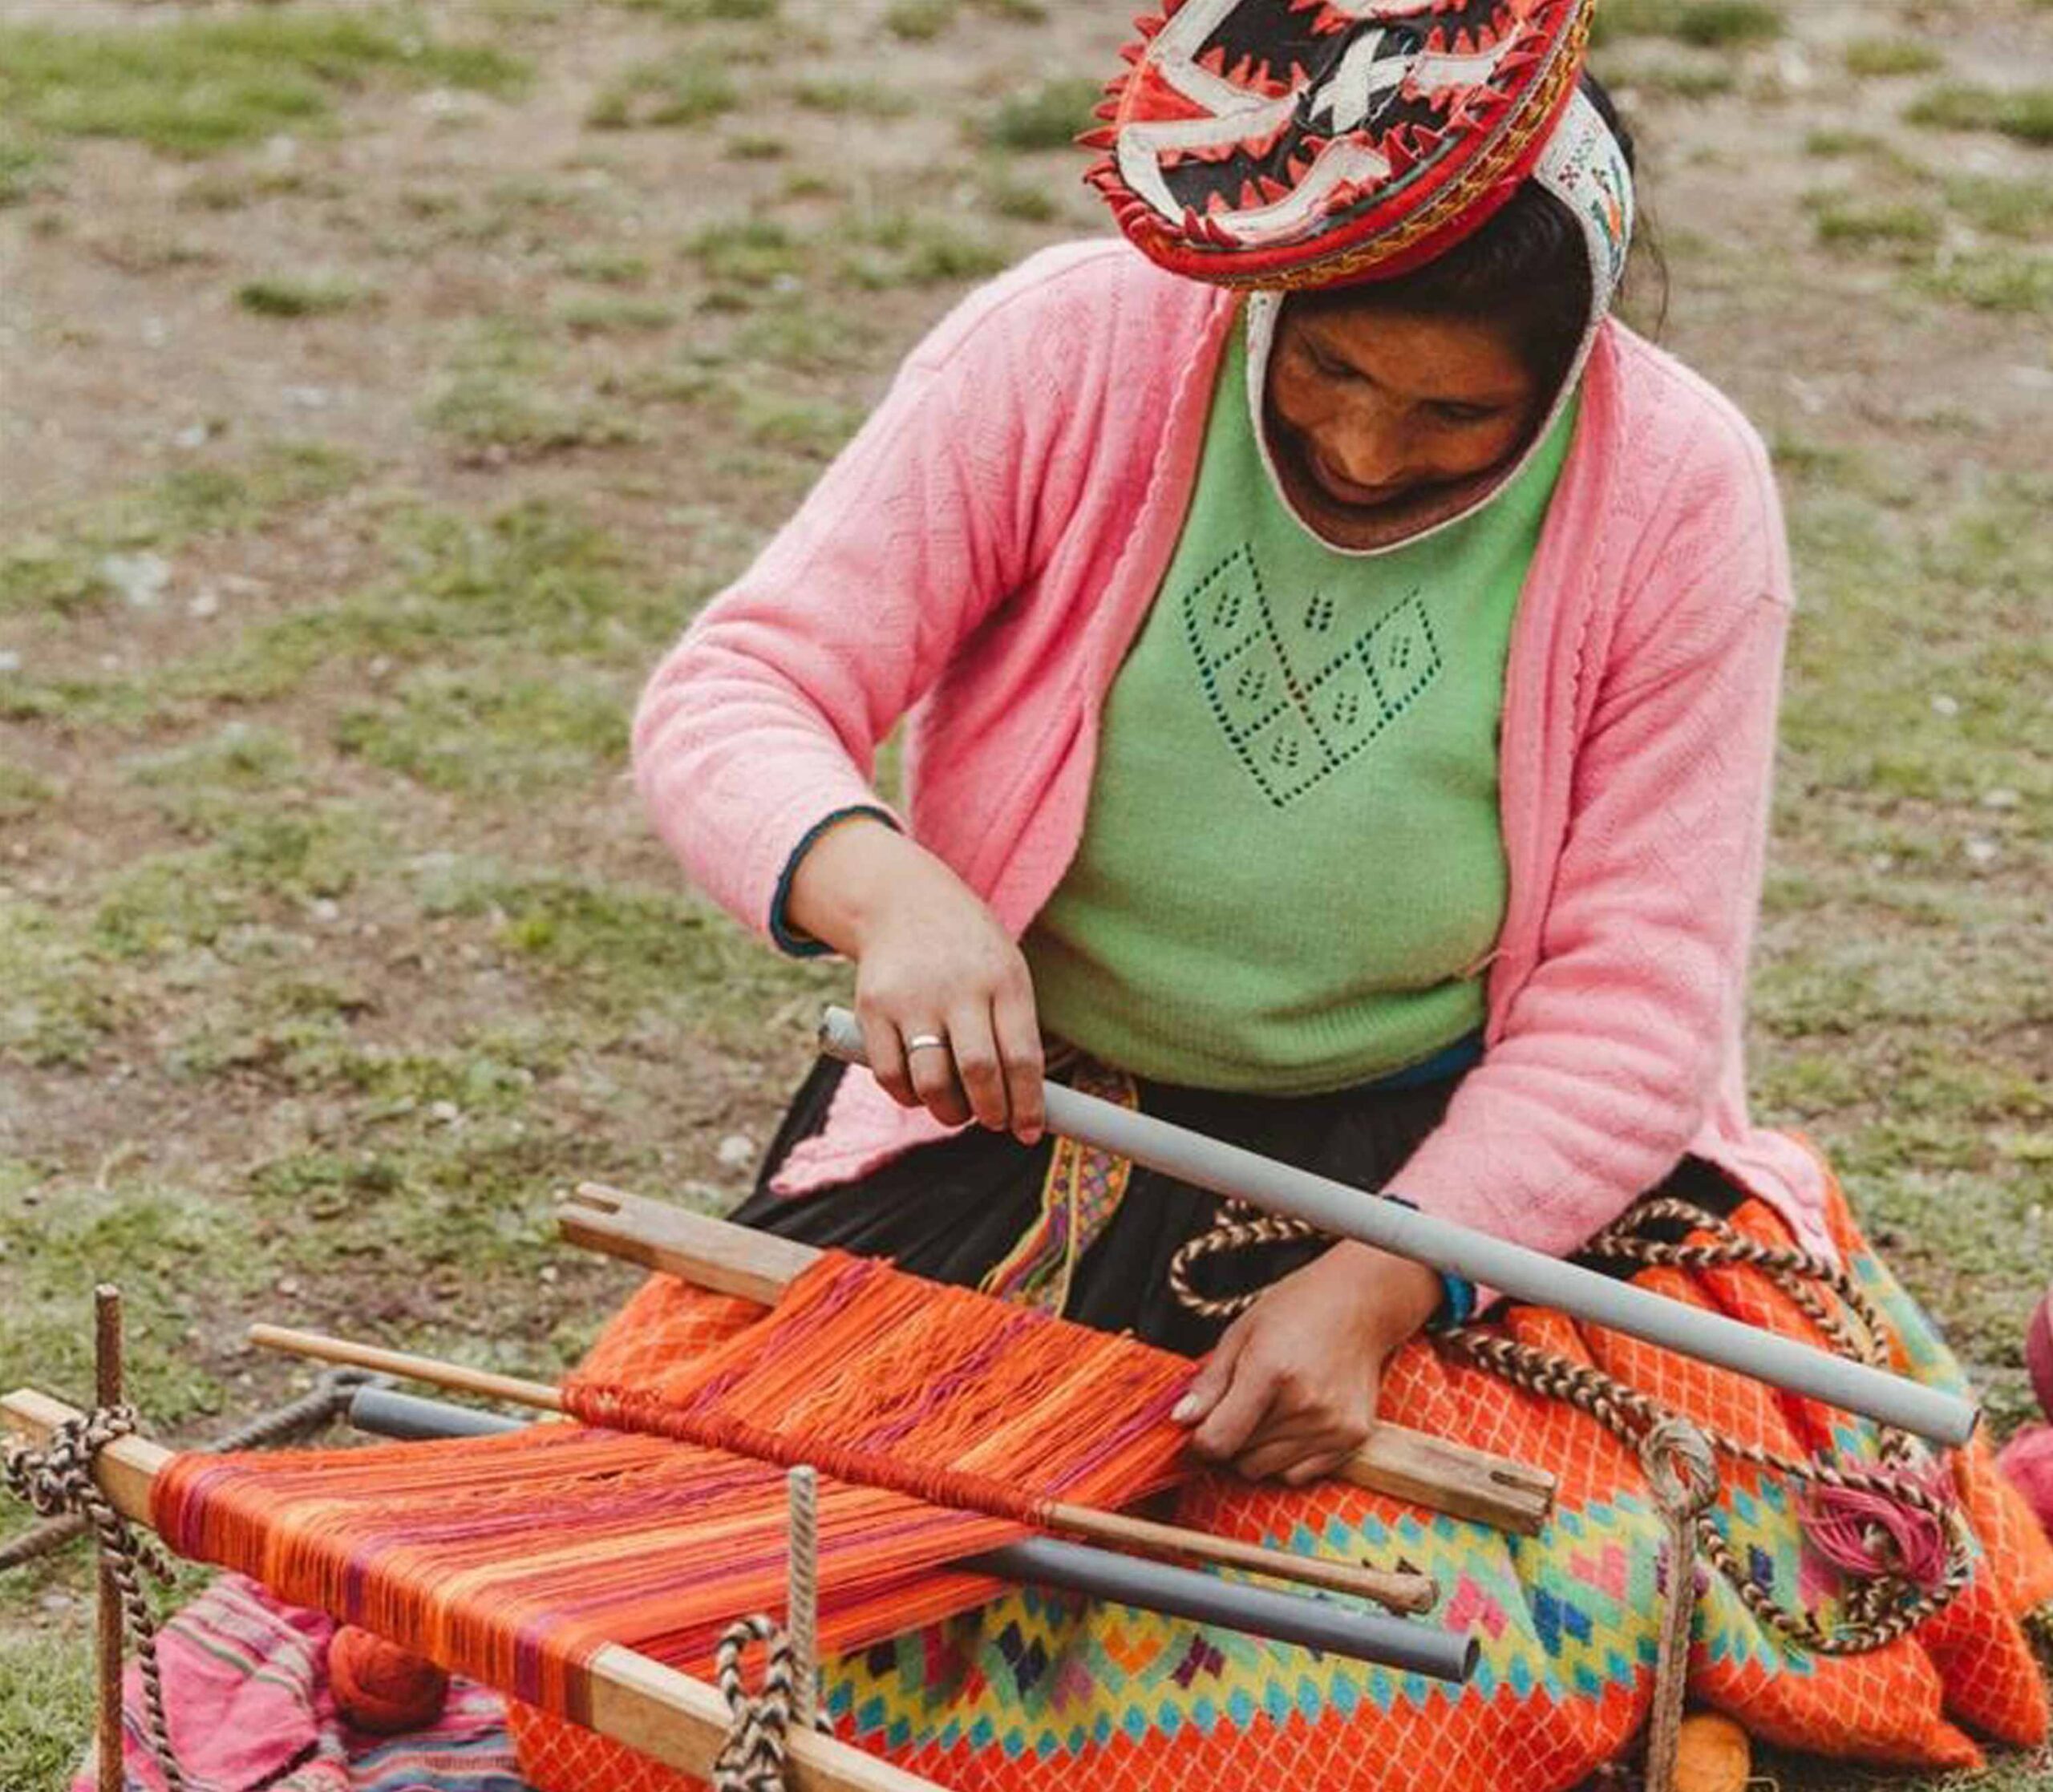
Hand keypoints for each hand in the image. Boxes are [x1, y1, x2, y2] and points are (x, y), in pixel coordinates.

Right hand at [784, 817, 1044, 1141]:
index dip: (1028, 1105)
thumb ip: (1015, 1031)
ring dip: (948, 1113)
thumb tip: (1023, 1106)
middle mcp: (958, 988)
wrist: (904, 901)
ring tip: (957, 1110)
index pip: (1022, 1057)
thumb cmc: (968, 953)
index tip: (1028, 1132)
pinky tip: (920, 1092)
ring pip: (931, 1082)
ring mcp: (912, 998)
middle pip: (979, 1073)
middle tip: (992, 1121)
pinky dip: (908, 1097)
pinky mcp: (872, 1008)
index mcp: (1003, 980)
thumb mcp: (1005, 971)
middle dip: (990, 1113)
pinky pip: (890, 1075)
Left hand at [1171, 1241, 1441, 1484]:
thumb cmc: (1297, 1310)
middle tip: (1240, 1406)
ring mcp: (1332, 1424)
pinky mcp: (1352, 1438)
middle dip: (1230, 1439)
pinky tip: (1294, 1421)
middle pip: (1240, 1458)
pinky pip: (1299, 1475)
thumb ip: (1210, 1382)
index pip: (1218, 1440)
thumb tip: (1181, 1420)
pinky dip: (1287, 1458)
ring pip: (1267, 1470)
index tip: (1200, 1427)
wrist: (1361, 1304)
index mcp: (1270, 1369)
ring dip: (1258, 1450)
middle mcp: (1305, 1403)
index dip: (1199, 1440)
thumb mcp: (1241, 1333)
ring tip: (1270, 1409)